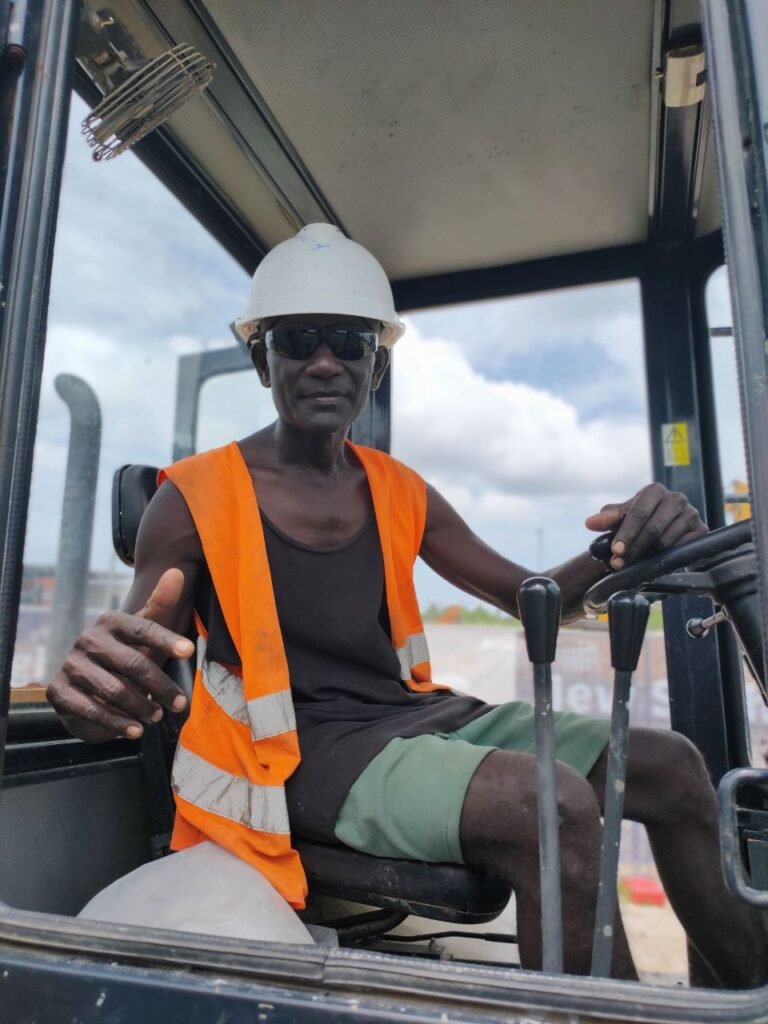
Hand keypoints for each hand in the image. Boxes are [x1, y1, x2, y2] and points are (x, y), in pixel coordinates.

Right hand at [46, 569, 194, 742]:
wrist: (85, 687)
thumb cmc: (125, 656)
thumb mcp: (144, 634)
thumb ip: (160, 606)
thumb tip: (176, 571)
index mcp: (110, 620)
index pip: (143, 628)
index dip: (166, 639)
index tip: (188, 652)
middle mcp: (87, 638)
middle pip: (133, 663)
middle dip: (160, 686)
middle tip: (179, 703)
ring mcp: (71, 665)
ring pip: (114, 689)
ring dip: (140, 706)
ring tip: (157, 717)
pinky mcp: (59, 691)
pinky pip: (91, 710)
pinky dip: (116, 723)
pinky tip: (134, 730)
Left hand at [585, 483, 707, 570]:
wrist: (659, 531)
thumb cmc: (638, 521)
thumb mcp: (621, 518)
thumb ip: (607, 519)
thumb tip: (591, 523)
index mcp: (655, 490)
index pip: (639, 512)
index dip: (626, 533)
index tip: (615, 550)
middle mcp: (676, 499)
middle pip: (653, 528)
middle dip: (634, 548)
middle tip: (620, 563)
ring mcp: (691, 514)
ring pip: (667, 541)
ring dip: (648, 556)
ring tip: (635, 563)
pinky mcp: (701, 530)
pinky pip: (683, 548)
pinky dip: (667, 558)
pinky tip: (656, 562)